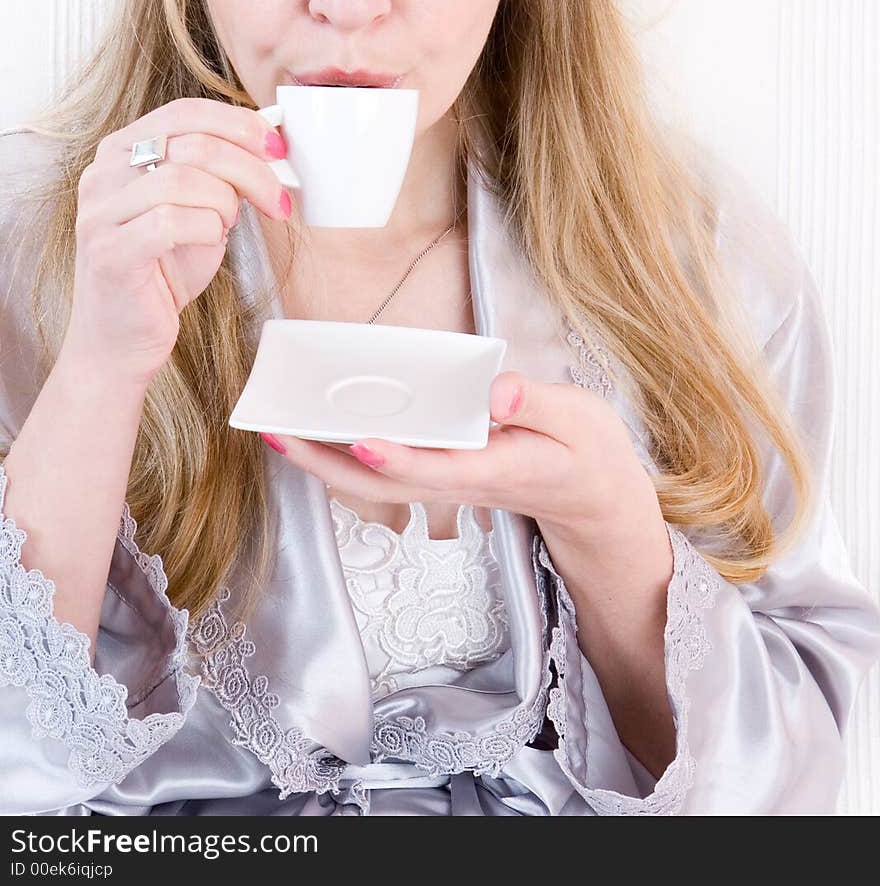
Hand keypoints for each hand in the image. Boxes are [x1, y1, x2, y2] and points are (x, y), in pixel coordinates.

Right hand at [66, 97, 292, 387]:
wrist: (122, 339)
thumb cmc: (162, 272)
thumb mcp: (198, 209)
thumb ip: (220, 174)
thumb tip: (268, 145)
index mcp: (122, 150)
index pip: (186, 111)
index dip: (240, 124)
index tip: (277, 149)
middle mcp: (103, 174)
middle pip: (194, 144)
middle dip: (251, 170)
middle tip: (276, 199)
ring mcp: (100, 213)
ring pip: (184, 179)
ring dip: (225, 204)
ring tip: (227, 227)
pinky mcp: (108, 252)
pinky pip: (170, 222)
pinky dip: (206, 229)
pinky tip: (209, 241)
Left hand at [261, 370, 658, 541]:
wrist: (594, 503)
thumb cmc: (587, 454)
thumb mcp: (580, 419)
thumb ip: (537, 402)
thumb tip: (496, 393)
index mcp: (498, 468)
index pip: (439, 470)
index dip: (399, 460)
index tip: (361, 442)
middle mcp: (462, 483)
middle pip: (385, 484)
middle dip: (328, 463)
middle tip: (278, 434)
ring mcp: (447, 485)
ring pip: (376, 484)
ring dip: (324, 463)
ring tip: (279, 433)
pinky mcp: (442, 477)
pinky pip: (385, 473)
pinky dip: (345, 458)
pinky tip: (320, 434)